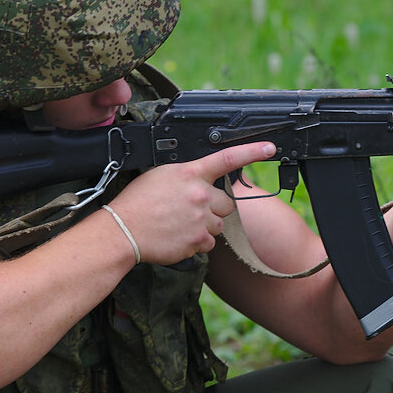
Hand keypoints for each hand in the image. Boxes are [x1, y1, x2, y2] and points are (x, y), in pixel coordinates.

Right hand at [105, 141, 275, 264]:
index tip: (269, 148)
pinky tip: (177, 237)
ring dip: (206, 227)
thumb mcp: (160, 175)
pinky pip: (208, 244)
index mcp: (190, 173)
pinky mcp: (197, 241)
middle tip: (191, 210)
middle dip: (215, 209)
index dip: (252, 152)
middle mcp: (200, 195)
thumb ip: (187, 176)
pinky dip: (196, 243)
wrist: (122, 231)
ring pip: (218, 226)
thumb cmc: (136, 202)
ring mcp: (200, 219)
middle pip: (227, 204)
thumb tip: (201, 181)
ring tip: (180, 225)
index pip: (228, 158)